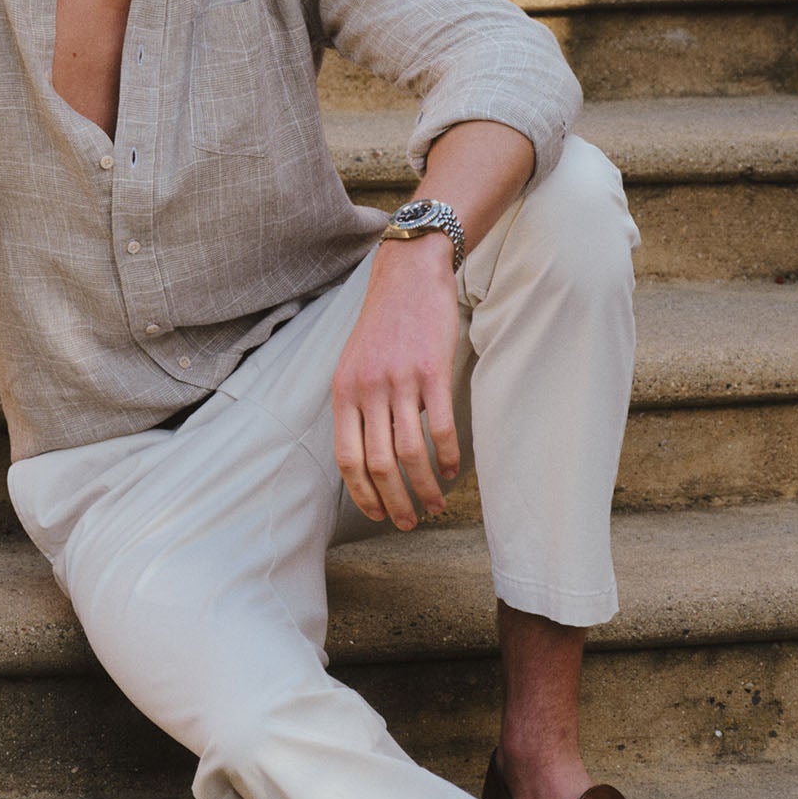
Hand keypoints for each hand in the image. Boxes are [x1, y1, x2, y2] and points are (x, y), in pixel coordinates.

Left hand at [332, 238, 463, 528]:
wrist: (408, 276)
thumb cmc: (383, 326)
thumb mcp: (354, 366)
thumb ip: (356, 407)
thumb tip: (365, 456)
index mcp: (343, 393)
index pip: (346, 459)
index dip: (362, 494)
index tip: (378, 515)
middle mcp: (368, 390)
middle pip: (380, 465)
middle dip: (396, 503)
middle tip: (410, 522)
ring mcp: (401, 381)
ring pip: (411, 454)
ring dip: (426, 488)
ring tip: (436, 505)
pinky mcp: (434, 372)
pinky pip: (441, 428)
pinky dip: (449, 457)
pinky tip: (454, 470)